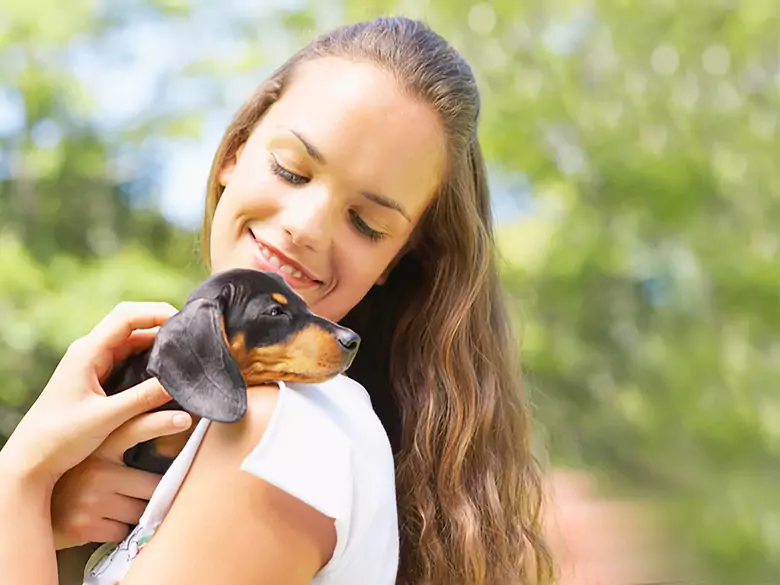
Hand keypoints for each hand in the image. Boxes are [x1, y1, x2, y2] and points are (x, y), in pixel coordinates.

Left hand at [0, 302, 184, 491]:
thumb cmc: (60, 438)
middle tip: (192, 336)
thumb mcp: (107, 417)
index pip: (126, 316)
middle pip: (132, 324)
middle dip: (162, 325)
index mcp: (87, 351)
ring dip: (157, 344)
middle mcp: (90, 351)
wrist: (31, 462)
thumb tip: (180, 382)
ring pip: (132, 342)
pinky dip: (149, 360)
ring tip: (185, 352)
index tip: (185, 323)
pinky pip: (129, 359)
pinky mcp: (97, 379)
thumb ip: (144, 398)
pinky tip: (167, 371)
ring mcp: (93, 364)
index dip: (157, 313)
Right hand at [52, 408, 191, 548]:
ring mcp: (91, 499)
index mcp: (102, 445)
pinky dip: (116, 528)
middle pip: (152, 486)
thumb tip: (171, 430)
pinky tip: (99, 518)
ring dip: (132, 512)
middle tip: (130, 489)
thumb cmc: (77, 473)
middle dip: (148, 492)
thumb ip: (126, 439)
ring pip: (140, 511)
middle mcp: (97, 470)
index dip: (161, 422)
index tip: (185, 418)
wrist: (36, 503)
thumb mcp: (97, 449)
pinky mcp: (85, 525)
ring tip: (111, 502)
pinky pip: (122, 530)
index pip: (137, 429)